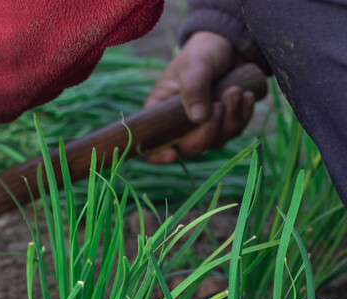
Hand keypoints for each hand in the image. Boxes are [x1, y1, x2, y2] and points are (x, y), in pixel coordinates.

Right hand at [144, 32, 255, 163]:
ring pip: (216, 142)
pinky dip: (243, 115)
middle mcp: (178, 125)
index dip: (157, 156)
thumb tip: (198, 118)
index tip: (172, 155)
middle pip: (189, 149)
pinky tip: (245, 95)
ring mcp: (203, 127)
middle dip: (208, 132)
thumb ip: (194, 89)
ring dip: (230, 119)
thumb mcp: (195, 65)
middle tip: (220, 104)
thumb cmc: (202, 52)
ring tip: (235, 90)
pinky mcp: (224, 123)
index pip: (150, 144)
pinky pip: (235, 131)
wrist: (229, 45)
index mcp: (160, 112)